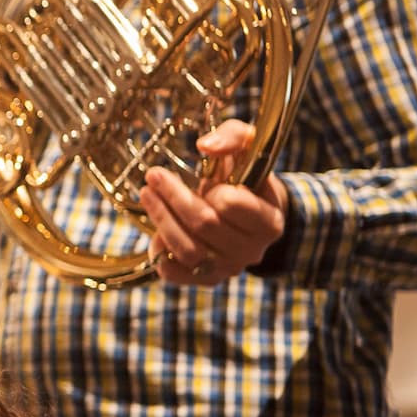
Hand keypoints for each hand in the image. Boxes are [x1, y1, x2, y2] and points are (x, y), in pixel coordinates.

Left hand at [139, 120, 287, 285]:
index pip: (230, 204)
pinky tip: (155, 230)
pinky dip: (160, 252)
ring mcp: (229, 268)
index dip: (211, 188)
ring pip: (187, 250)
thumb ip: (232, 137)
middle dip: (173, 197)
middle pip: (204, 225)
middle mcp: (252, 250)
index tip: (204, 176)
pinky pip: (176, 273)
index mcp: (268, 221)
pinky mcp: (206, 279)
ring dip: (161, 219)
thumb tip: (205, 145)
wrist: (251, 214)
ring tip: (147, 194)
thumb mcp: (248, 146)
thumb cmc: (247, 176)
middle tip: (153, 175)